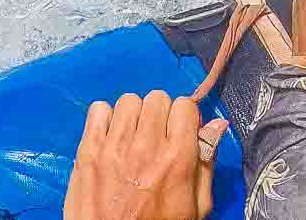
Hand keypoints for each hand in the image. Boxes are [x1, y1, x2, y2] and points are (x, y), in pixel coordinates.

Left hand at [63, 90, 229, 219]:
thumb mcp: (196, 208)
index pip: (185, 105)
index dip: (183, 118)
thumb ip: (207, 163)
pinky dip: (104, 120)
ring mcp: (114, 146)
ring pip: (128, 100)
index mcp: (177, 158)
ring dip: (133, 116)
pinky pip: (98, 110)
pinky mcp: (88, 151)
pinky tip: (110, 140)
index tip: (178, 133)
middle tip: (154, 138)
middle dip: (159, 115)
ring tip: (131, 139)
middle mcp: (147, 145)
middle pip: (157, 98)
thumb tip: (217, 124)